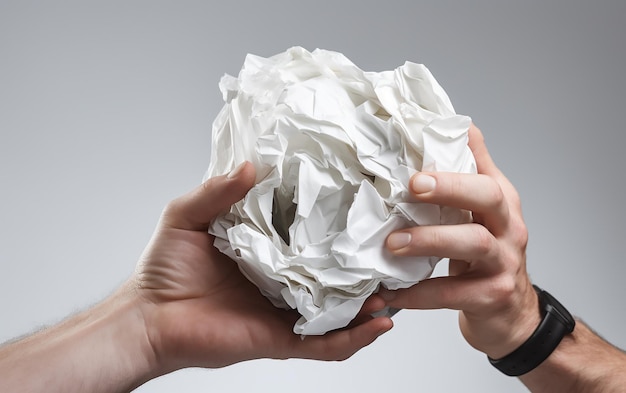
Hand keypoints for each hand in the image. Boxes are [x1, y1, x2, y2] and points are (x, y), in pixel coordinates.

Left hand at [132, 162, 392, 373]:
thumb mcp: (187, 215)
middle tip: (394, 248)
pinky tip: (378, 324)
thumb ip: (217, 191)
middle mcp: (284, 279)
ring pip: (340, 310)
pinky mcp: (281, 338)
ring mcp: (286, 311)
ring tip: (396, 288)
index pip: (312, 235)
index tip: (366, 207)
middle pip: (335, 274)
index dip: (338, 224)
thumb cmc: (164, 268)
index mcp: (268, 249)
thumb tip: (249, 166)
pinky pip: (325, 344)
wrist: (147, 317)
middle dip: (366, 265)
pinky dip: (354, 338)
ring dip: (371, 303)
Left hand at [380, 124, 538, 358]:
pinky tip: (391, 293)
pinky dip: (418, 294)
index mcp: (502, 203)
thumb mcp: (487, 214)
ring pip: (472, 243)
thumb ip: (474, 171)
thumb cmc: (491, 256)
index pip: (484, 174)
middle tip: (410, 188)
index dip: (455, 165)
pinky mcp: (492, 296)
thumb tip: (461, 125)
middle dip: (450, 189)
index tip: (418, 168)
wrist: (512, 314)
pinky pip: (452, 293)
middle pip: (488, 198)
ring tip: (392, 244)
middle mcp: (509, 228)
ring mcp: (504, 263)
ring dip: (429, 240)